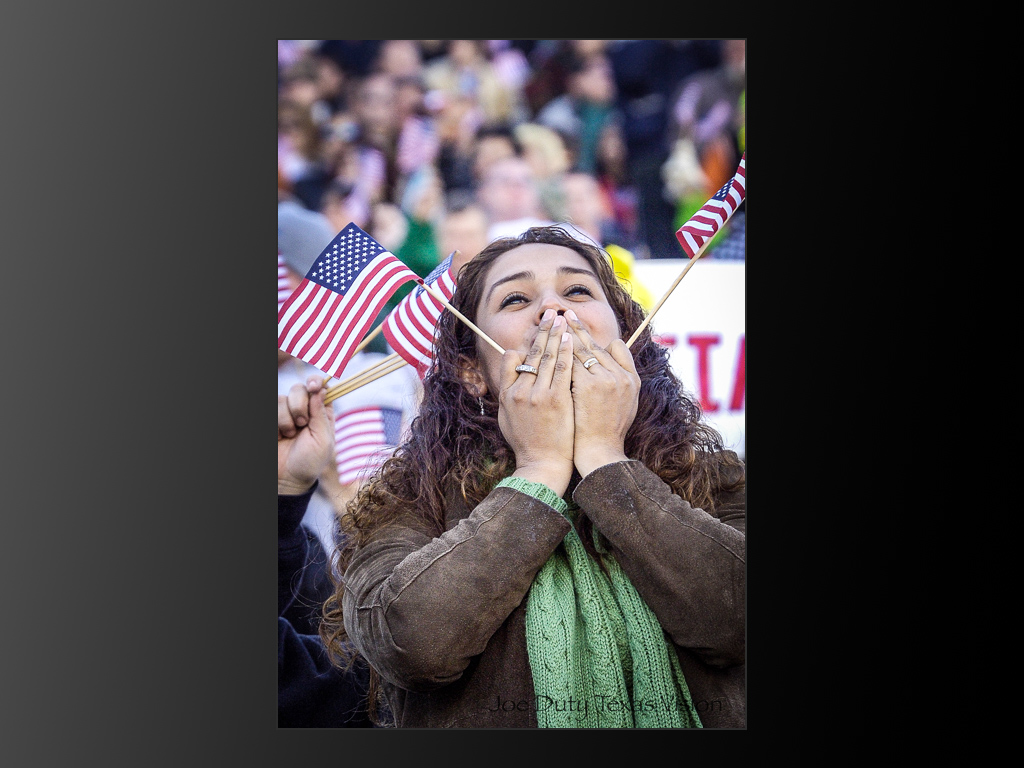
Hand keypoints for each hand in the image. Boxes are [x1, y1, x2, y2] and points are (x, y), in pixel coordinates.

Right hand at [278, 377, 334, 494]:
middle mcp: (305, 410)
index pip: (320, 388)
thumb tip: (321, 389)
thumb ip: (321, 414)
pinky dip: (278, 422)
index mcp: (322, 413)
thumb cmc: (310, 462)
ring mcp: (286, 414)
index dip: (316, 383)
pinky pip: (273, 407)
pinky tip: (280, 436)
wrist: (287, 479)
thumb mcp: (323, 440)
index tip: (313, 386)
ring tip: (290, 435)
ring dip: (287, 419)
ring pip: (283, 398)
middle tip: (302, 424)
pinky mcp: (273, 419)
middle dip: (300, 405)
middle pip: (300, 388)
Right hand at [497, 309, 574, 495]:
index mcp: (507, 394)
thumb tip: (513, 371)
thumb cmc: (526, 442)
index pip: (511, 358)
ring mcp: (538, 395)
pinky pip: (563, 370)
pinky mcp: (557, 400)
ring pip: (548, 357)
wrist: (542, 464)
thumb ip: (508, 392)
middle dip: (542, 331)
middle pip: (532, 353)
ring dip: (556, 335)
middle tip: (551, 313)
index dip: (524, 345)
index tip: (535, 335)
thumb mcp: (507, 417)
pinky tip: (571, 340)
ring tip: (562, 318)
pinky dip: (566, 352)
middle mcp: (520, 391)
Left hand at [564, 309, 639, 476]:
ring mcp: (603, 380)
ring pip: (580, 351)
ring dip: (564, 336)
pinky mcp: (587, 387)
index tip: (577, 325)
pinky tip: (546, 347)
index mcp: (630, 378)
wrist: (600, 453)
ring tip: (552, 325)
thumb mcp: (626, 402)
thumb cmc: (609, 430)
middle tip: (562, 313)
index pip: (610, 347)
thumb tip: (611, 350)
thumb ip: (621, 375)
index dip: (591, 336)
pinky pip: (570, 363)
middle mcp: (619, 376)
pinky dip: (558, 356)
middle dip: (576, 328)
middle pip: (593, 344)